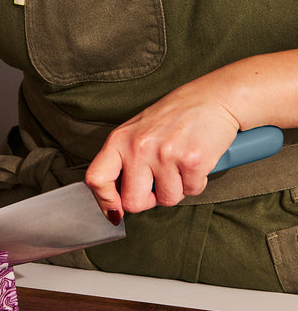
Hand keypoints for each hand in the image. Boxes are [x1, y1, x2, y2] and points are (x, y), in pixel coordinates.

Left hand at [85, 83, 239, 220]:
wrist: (213, 98)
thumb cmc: (174, 116)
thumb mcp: (137, 131)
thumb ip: (123, 159)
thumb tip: (116, 198)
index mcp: (120, 139)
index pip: (97, 178)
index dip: (105, 202)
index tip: (115, 212)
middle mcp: (139, 147)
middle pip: (133, 202)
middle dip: (148, 200)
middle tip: (159, 183)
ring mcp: (165, 154)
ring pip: (167, 200)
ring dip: (177, 188)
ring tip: (180, 164)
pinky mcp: (192, 160)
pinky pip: (192, 191)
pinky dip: (196, 182)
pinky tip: (195, 162)